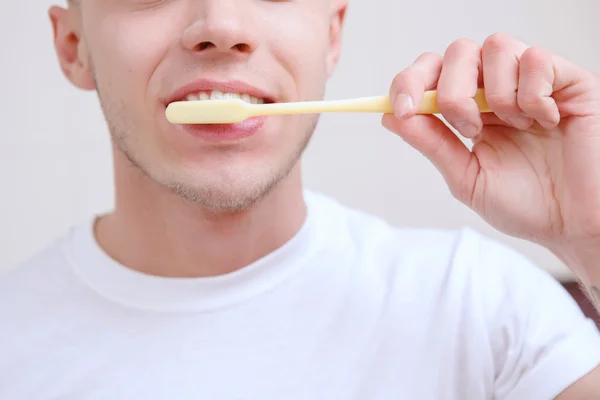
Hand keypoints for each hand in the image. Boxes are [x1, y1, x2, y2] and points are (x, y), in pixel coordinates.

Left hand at [382, 32, 599, 282]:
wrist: (576, 224)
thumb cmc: (528, 205)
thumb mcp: (466, 178)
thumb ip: (432, 144)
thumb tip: (392, 116)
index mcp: (469, 111)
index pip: (431, 74)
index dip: (409, 82)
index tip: (403, 108)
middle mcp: (496, 90)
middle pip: (458, 52)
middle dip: (452, 91)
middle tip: (469, 129)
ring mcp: (530, 82)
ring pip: (495, 46)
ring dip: (496, 94)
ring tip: (516, 127)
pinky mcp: (567, 79)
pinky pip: (536, 58)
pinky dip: (532, 93)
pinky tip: (545, 121)